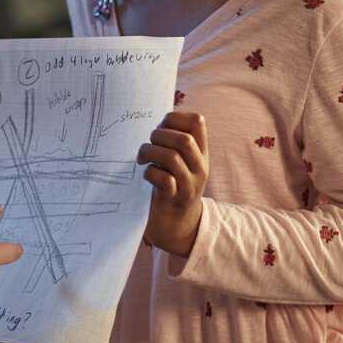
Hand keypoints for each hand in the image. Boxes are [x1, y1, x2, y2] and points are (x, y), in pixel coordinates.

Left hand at [136, 111, 209, 256]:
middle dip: (159, 135)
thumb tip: (158, 121)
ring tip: (142, 159)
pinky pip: (164, 180)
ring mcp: (189, 184)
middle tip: (148, 143)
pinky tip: (146, 175)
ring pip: (173, 158)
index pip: (198, 122)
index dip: (175, 117)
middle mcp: (199, 167)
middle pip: (185, 140)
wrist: (178, 224)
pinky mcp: (175, 200)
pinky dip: (151, 173)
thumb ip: (172, 140)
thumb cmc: (172, 185)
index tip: (161, 126)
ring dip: (150, 152)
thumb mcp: (180, 160)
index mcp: (201, 152)